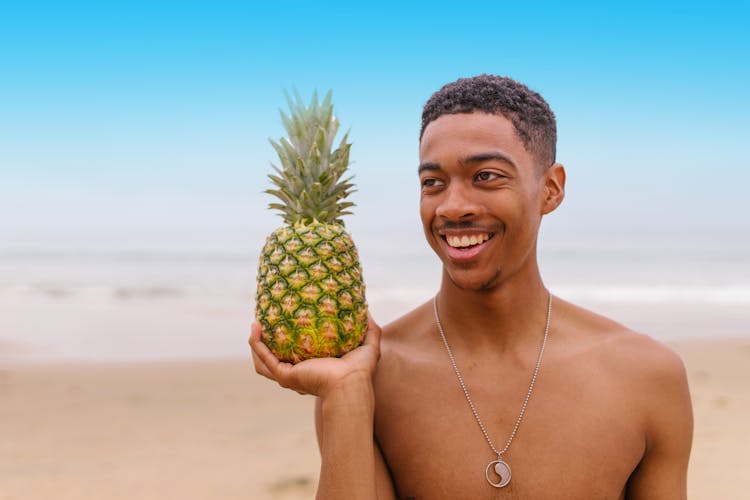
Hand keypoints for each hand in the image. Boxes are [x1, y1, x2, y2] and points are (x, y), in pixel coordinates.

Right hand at [249, 313, 381, 397]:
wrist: (351, 384)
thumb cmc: (360, 371)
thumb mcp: (367, 345)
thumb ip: (369, 329)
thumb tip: (367, 310)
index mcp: (314, 367)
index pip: (296, 355)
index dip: (287, 341)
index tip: (284, 321)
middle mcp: (299, 373)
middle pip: (275, 359)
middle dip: (266, 343)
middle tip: (265, 322)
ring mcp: (289, 376)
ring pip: (263, 362)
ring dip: (256, 344)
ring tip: (255, 324)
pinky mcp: (285, 376)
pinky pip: (264, 358)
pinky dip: (257, 344)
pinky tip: (255, 327)